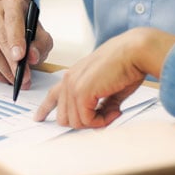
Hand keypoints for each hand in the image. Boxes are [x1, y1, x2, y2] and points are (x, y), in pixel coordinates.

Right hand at [0, 0, 53, 87]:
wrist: (7, 27)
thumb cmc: (25, 31)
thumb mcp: (40, 36)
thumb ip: (40, 45)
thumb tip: (32, 57)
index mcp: (12, 3)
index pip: (13, 21)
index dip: (16, 40)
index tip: (20, 57)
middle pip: (0, 39)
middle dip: (12, 63)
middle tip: (23, 78)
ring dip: (3, 70)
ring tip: (15, 80)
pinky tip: (2, 76)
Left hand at [34, 28, 174, 128]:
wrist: (135, 51)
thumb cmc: (127, 64)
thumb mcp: (109, 89)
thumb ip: (100, 104)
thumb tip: (100, 121)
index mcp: (73, 76)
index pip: (53, 95)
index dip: (45, 108)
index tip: (39, 118)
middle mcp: (69, 80)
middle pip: (64, 117)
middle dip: (85, 123)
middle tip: (105, 117)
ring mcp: (73, 86)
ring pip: (74, 122)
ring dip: (96, 123)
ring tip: (114, 111)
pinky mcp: (81, 92)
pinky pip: (86, 120)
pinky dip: (102, 121)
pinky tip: (115, 111)